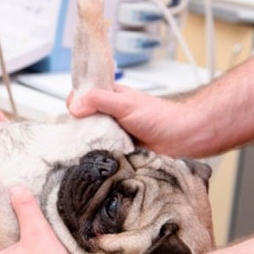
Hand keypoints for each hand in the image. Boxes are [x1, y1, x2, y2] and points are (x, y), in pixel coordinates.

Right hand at [67, 84, 187, 155]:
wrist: (181, 139)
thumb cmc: (159, 117)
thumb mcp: (124, 103)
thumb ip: (99, 100)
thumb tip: (74, 106)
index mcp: (109, 97)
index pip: (83, 96)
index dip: (75, 102)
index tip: (72, 112)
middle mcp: (108, 114)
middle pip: (82, 119)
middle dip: (78, 126)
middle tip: (79, 133)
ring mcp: (112, 132)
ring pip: (90, 137)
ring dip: (88, 142)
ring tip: (85, 148)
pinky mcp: (116, 150)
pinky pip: (100, 152)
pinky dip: (97, 155)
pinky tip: (95, 158)